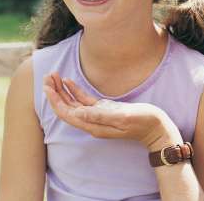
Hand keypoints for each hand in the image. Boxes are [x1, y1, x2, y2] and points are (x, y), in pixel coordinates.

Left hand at [43, 72, 181, 150]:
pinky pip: (84, 100)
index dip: (55, 100)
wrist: (156, 128)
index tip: (47, 86)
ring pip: (73, 103)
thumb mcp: (122, 118)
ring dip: (62, 91)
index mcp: (93, 125)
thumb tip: (78, 113)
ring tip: (53, 76)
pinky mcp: (104, 109)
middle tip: (47, 76)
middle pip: (66, 107)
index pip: (67, 113)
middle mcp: (92, 122)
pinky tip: (68, 81)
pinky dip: (74, 90)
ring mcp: (98, 115)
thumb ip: (100, 116)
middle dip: (54, 93)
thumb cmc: (143, 123)